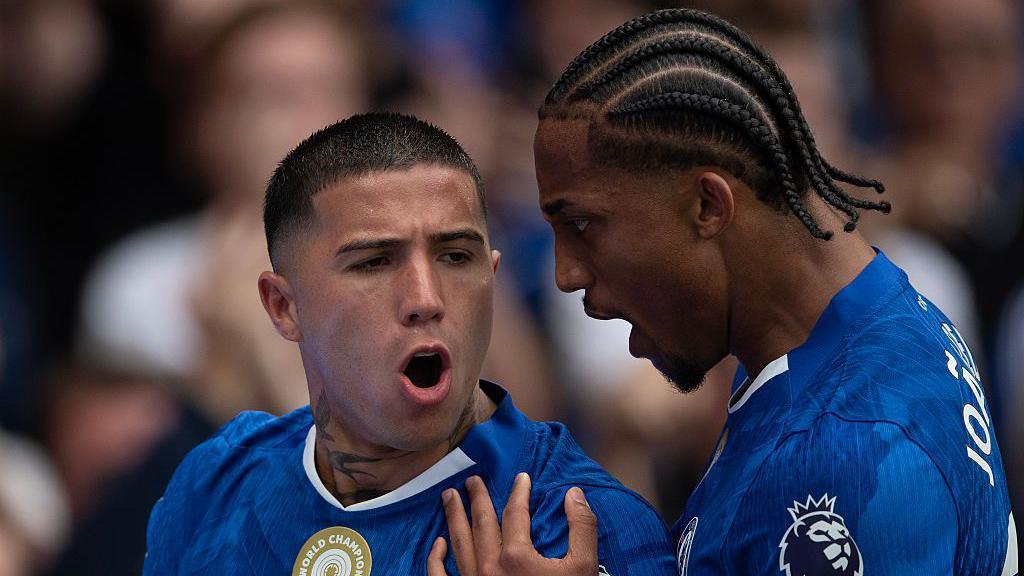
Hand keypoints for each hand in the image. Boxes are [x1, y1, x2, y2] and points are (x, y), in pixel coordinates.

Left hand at [426, 473, 598, 575]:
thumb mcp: (583, 569)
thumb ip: (582, 529)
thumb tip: (575, 495)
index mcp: (517, 556)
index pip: (515, 512)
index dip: (519, 492)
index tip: (521, 477)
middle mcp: (489, 567)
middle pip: (481, 522)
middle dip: (476, 497)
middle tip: (471, 479)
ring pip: (459, 543)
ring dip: (453, 517)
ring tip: (448, 496)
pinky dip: (436, 559)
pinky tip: (438, 543)